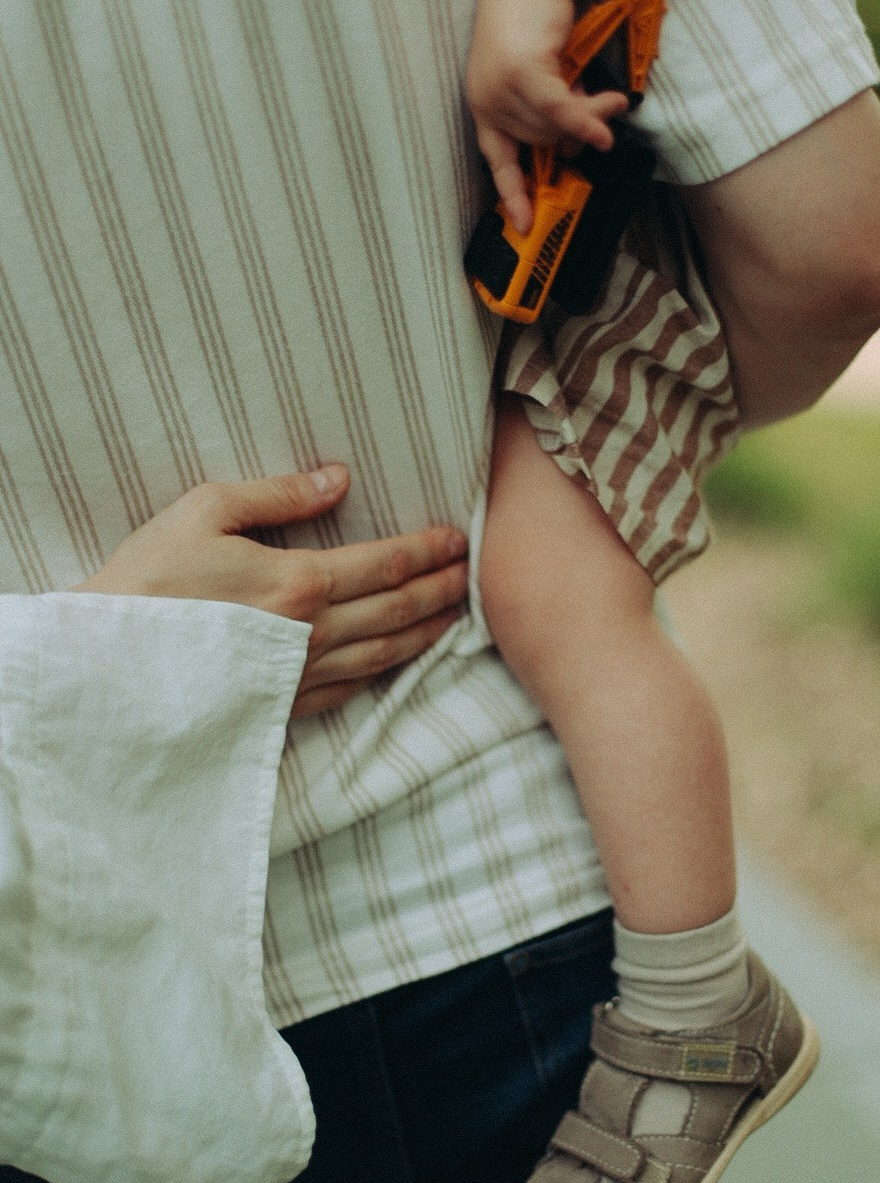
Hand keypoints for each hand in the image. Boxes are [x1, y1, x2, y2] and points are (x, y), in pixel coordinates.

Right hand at [73, 466, 468, 717]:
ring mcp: (300, 675)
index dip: (428, 550)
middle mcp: (312, 633)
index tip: (457, 538)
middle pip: (399, 610)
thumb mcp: (204, 511)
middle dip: (443, 590)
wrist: (103, 665)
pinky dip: (386, 671)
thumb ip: (277, 494)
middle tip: (472, 574)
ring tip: (456, 615)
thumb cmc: (146, 580)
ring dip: (428, 632)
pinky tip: (399, 660)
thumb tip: (338, 478)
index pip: (386, 564)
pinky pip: (351, 689)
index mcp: (298, 582)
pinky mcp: (282, 705)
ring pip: (385, 654)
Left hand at [465, 0, 626, 234]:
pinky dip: (585, 120)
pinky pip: (559, 110)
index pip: (497, 161)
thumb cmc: (534, 22)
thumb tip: (574, 145)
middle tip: (599, 122)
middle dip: (572, 137)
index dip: (513, 195)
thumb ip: (549, 109)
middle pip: (540, 143)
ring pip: (554, 127)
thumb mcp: (539, 75)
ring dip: (588, 120)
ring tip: (611, 104)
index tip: (524, 224)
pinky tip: (608, 123)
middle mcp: (486, 99)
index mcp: (484, 105)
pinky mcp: (521, 71)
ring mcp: (500, 87)